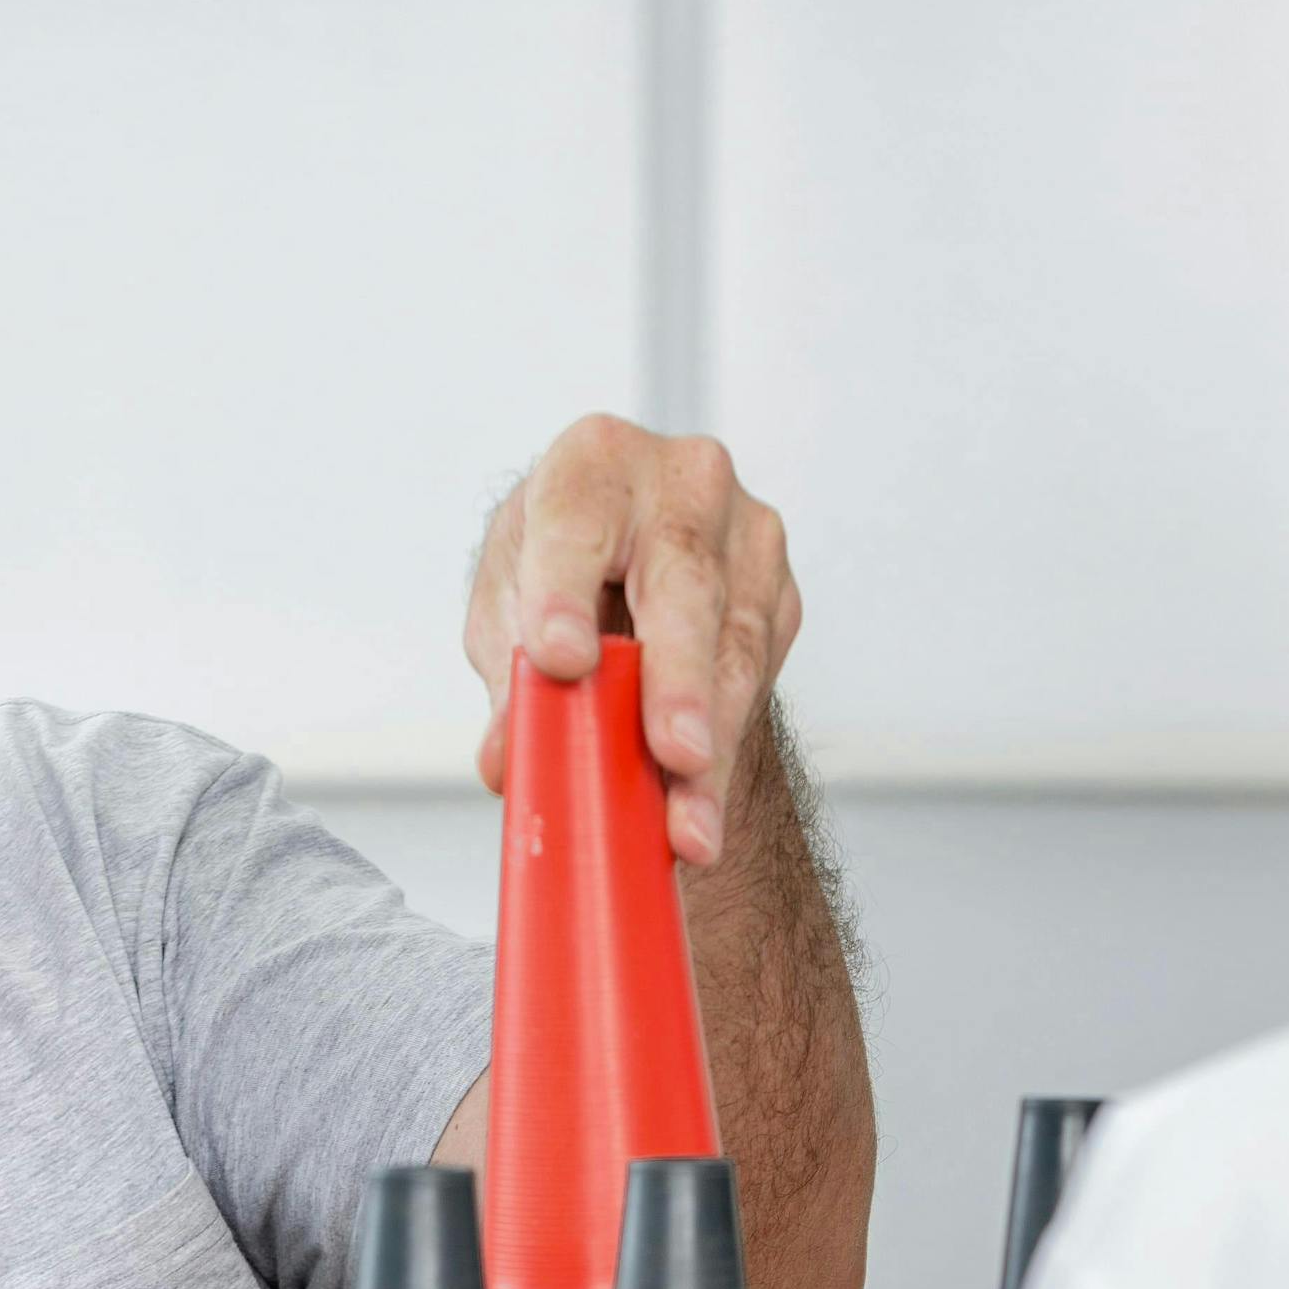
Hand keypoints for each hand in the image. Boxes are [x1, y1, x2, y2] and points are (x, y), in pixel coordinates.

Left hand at [466, 417, 799, 866]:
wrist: (634, 559)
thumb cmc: (562, 569)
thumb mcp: (508, 611)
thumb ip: (510, 679)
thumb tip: (508, 757)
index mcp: (591, 464)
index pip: (575, 526)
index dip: (565, 594)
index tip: (562, 662)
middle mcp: (679, 480)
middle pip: (683, 582)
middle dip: (678, 679)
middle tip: (675, 754)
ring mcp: (744, 532)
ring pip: (735, 645)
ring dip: (713, 744)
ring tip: (689, 824)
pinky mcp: (781, 592)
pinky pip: (760, 676)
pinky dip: (729, 747)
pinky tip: (703, 803)